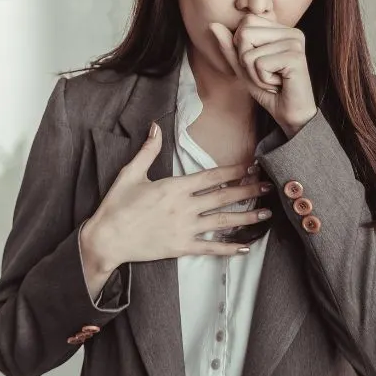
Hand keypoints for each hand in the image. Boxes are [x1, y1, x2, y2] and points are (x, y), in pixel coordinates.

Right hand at [81, 121, 272, 273]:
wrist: (106, 239)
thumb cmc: (116, 206)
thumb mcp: (130, 173)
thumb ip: (148, 151)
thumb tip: (155, 127)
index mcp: (174, 187)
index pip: (211, 176)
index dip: (234, 171)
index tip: (251, 166)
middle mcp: (184, 207)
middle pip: (223, 197)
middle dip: (248, 191)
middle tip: (269, 187)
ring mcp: (184, 228)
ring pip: (222, 222)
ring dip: (246, 217)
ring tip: (266, 214)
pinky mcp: (181, 247)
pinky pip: (210, 247)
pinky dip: (228, 248)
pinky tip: (244, 247)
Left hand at [208, 14, 318, 136]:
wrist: (290, 114)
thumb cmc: (269, 90)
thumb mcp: (243, 67)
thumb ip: (229, 46)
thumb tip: (213, 25)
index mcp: (282, 29)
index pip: (247, 22)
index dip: (243, 47)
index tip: (261, 63)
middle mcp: (292, 32)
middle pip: (245, 33)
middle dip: (246, 61)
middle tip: (266, 74)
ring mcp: (295, 43)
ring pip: (249, 52)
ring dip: (254, 74)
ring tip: (272, 80)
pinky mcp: (295, 57)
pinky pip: (259, 64)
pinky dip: (262, 80)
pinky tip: (278, 84)